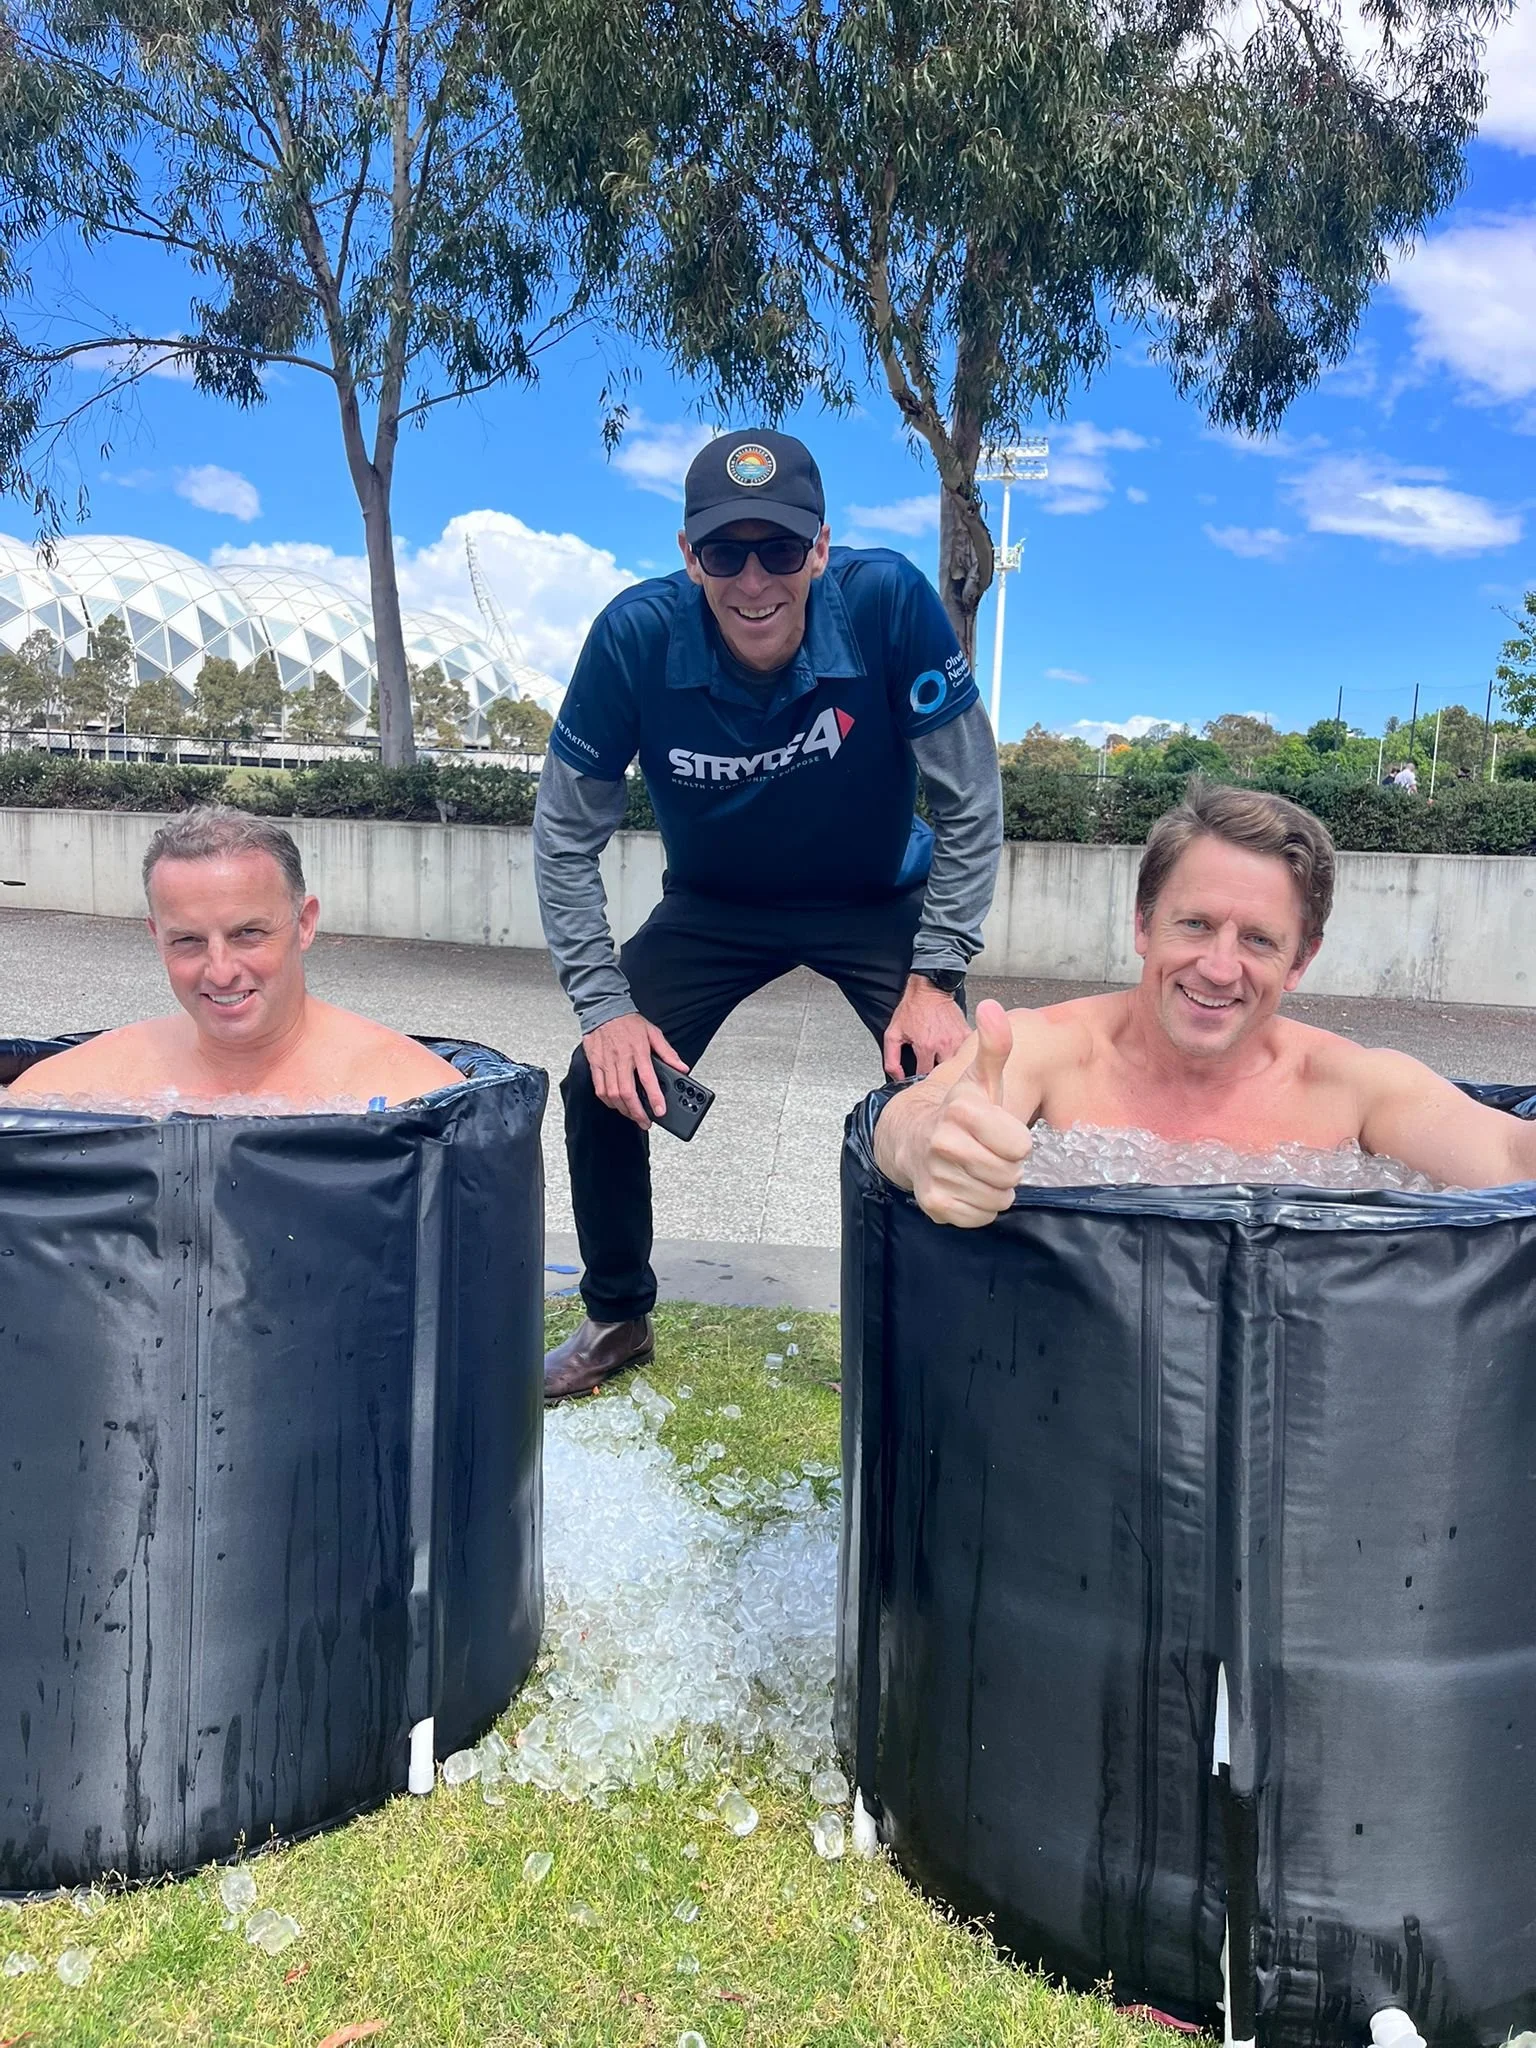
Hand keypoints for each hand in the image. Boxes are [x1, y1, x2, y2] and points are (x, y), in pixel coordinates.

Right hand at [583, 1012, 688, 1127]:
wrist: (603, 1009)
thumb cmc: (628, 1022)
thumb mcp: (653, 1033)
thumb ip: (668, 1052)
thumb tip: (682, 1067)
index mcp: (638, 1051)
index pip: (648, 1079)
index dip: (654, 1097)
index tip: (660, 1111)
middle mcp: (621, 1059)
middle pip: (627, 1092)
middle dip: (637, 1112)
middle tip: (645, 1122)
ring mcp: (606, 1063)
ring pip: (612, 1094)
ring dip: (623, 1109)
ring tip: (633, 1115)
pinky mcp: (595, 1065)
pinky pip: (599, 1089)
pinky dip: (608, 1101)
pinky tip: (616, 1105)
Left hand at [882, 973, 973, 1081]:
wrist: (929, 989)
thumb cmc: (912, 1008)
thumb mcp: (893, 1033)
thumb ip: (892, 1059)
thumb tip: (898, 1077)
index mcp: (925, 1046)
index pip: (924, 1076)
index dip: (920, 1079)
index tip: (919, 1075)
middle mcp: (943, 1044)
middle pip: (943, 1073)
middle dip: (937, 1075)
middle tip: (932, 1070)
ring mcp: (957, 1040)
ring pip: (957, 1065)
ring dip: (950, 1066)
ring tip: (943, 1062)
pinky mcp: (966, 1034)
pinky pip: (967, 1053)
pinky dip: (961, 1056)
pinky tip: (953, 1053)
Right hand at [909, 999, 1033, 1227]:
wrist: (913, 1141)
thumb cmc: (961, 1112)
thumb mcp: (982, 1079)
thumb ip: (994, 1046)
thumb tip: (992, 1007)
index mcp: (962, 1110)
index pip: (1021, 1146)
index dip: (1016, 1142)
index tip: (999, 1132)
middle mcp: (943, 1142)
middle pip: (1011, 1175)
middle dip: (1007, 1167)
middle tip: (989, 1153)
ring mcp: (936, 1175)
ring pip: (999, 1199)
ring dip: (995, 1188)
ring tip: (978, 1169)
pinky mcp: (934, 1204)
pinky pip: (981, 1217)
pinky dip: (980, 1207)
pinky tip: (966, 1187)